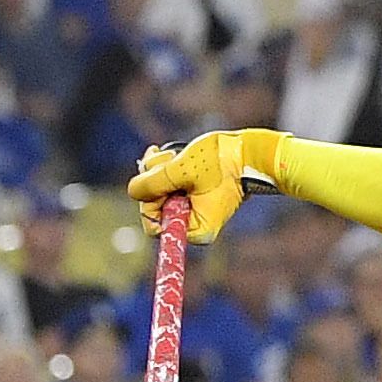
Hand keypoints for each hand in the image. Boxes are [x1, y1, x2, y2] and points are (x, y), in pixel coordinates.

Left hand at [128, 130, 274, 243]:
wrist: (248, 152)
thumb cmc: (220, 163)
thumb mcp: (180, 171)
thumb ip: (150, 184)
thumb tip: (133, 191)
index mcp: (195, 230)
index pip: (154, 224)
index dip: (150, 201)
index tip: (160, 179)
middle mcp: (193, 225)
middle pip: (155, 207)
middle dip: (155, 181)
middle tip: (166, 158)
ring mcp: (193, 210)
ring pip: (159, 194)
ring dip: (159, 171)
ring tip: (174, 154)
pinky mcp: (194, 196)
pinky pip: (169, 187)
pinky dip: (165, 170)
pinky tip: (168, 155)